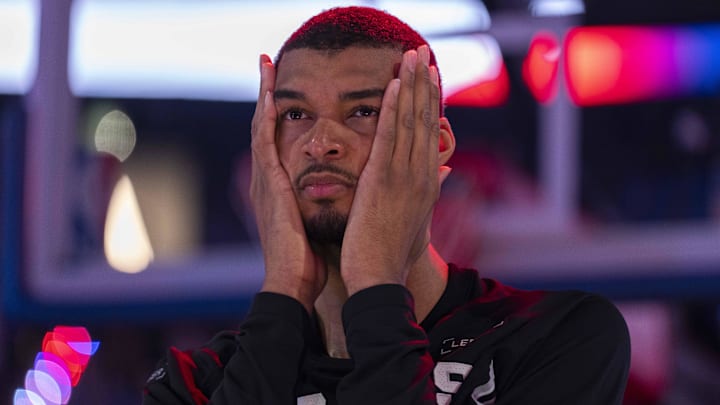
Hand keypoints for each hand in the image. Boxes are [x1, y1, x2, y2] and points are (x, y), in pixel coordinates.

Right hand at [250, 54, 326, 312]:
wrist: (295, 281)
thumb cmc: (310, 257)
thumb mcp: (318, 220)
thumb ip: (325, 200)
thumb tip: (346, 189)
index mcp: (280, 185)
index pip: (278, 139)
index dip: (280, 111)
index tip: (285, 86)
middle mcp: (268, 178)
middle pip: (265, 124)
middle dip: (267, 92)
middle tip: (268, 62)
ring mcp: (264, 180)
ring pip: (261, 125)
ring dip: (264, 93)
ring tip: (266, 65)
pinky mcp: (269, 184)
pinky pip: (265, 141)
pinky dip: (266, 116)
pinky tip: (271, 94)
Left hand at [340, 46, 449, 294]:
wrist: (379, 278)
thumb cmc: (392, 254)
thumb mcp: (418, 221)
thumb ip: (430, 193)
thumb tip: (443, 172)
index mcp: (428, 184)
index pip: (431, 134)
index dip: (431, 102)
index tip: (430, 77)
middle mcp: (422, 175)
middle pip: (425, 120)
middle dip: (425, 84)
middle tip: (423, 52)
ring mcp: (404, 176)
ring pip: (411, 122)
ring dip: (412, 85)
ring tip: (413, 55)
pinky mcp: (383, 180)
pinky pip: (389, 136)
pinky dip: (393, 109)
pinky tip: (395, 84)